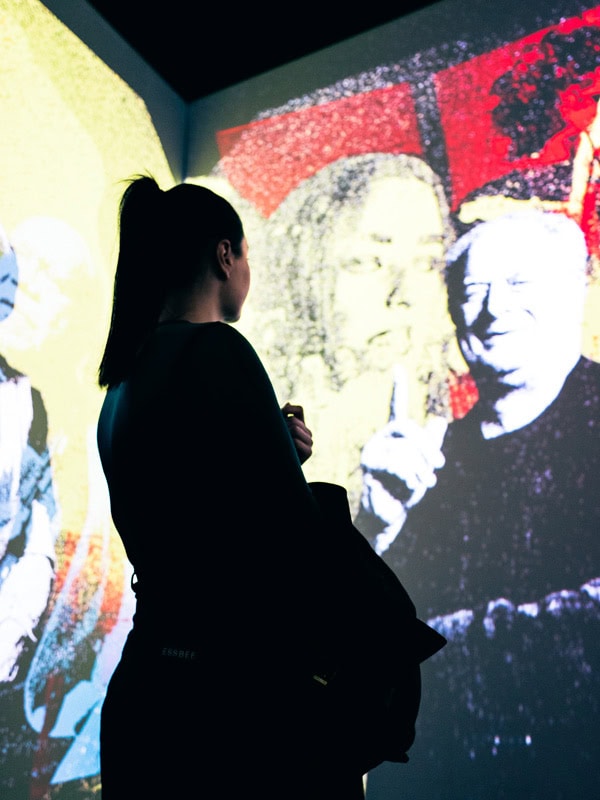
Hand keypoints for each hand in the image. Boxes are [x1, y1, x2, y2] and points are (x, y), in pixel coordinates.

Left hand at [282, 402, 312, 463]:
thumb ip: (282, 417)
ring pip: (295, 428)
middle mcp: (307, 433)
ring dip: (284, 435)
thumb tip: (289, 403)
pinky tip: (286, 450)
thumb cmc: (275, 447)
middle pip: (295, 420)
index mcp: (301, 426)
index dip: (288, 410)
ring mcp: (309, 442)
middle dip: (283, 426)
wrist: (277, 468)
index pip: (299, 410)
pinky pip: (296, 441)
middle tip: (277, 437)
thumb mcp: (277, 430)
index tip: (279, 417)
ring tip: (280, 444)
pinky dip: (289, 444)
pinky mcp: (309, 452)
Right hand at [360, 366, 446, 533]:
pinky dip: (411, 477)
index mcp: (394, 436)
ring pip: (405, 449)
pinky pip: (398, 463)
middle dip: (427, 446)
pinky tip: (410, 486)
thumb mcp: (424, 464)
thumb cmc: (405, 489)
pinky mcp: (370, 465)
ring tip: (423, 483)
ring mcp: (372, 450)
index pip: (396, 406)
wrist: (391, 514)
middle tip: (439, 466)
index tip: (398, 367)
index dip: (398, 388)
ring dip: (421, 470)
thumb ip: (430, 443)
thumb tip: (440, 419)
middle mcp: (380, 439)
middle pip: (406, 427)